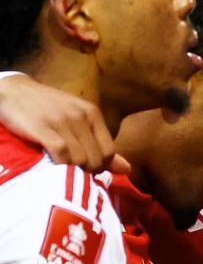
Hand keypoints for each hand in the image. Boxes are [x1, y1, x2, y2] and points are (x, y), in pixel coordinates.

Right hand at [0, 75, 129, 173]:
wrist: (13, 91)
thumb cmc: (48, 108)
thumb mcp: (78, 120)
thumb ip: (101, 144)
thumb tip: (128, 169)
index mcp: (92, 113)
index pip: (110, 151)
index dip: (102, 166)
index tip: (87, 169)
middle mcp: (81, 116)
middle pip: (97, 158)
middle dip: (87, 171)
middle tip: (74, 173)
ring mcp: (62, 122)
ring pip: (81, 159)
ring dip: (73, 171)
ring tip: (63, 170)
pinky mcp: (43, 128)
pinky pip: (62, 154)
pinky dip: (60, 165)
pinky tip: (53, 166)